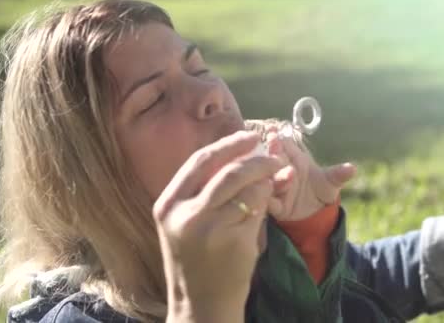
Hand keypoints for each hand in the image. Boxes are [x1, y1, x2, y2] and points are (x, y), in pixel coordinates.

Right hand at [153, 131, 283, 320]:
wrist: (200, 305)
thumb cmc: (196, 261)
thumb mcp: (189, 223)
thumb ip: (209, 190)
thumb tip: (243, 153)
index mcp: (168, 204)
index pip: (200, 161)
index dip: (228, 144)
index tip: (250, 136)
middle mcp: (185, 214)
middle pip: (229, 171)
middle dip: (257, 159)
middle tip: (274, 158)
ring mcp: (210, 228)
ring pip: (248, 188)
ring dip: (267, 181)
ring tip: (274, 181)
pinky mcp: (234, 242)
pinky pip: (258, 210)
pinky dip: (269, 201)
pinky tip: (271, 204)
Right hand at [263, 128, 355, 220]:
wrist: (316, 214)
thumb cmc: (321, 189)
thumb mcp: (331, 181)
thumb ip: (338, 174)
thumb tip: (352, 169)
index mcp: (292, 157)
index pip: (281, 144)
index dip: (276, 138)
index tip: (275, 133)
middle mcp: (280, 170)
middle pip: (270, 159)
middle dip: (272, 152)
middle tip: (275, 146)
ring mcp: (275, 187)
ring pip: (268, 179)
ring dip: (273, 176)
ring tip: (285, 173)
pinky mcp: (274, 206)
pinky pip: (267, 202)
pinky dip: (266, 200)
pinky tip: (270, 197)